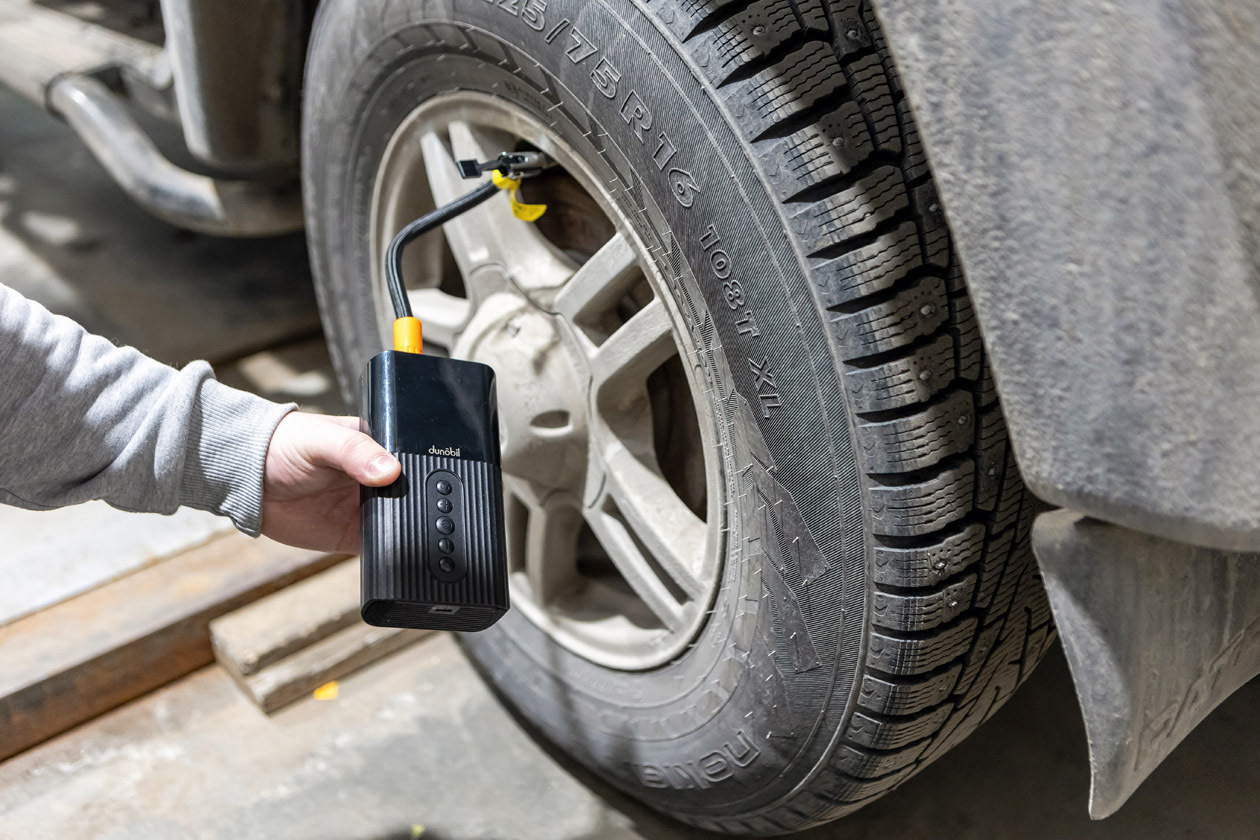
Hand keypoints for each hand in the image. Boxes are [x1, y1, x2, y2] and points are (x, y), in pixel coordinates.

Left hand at [261, 413, 400, 552]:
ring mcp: (366, 509)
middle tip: (402, 503)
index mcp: (377, 448)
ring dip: (402, 526)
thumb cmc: (281, 446)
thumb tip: (389, 470)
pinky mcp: (353, 535)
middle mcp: (377, 480)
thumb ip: (355, 452)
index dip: (416, 471)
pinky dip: (387, 549)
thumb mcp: (321, 440)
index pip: (409, 461)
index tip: (414, 480)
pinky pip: (381, 546)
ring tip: (394, 523)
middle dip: (412, 501)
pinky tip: (386, 544)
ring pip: (399, 521)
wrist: (248, 481)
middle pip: (409, 494)